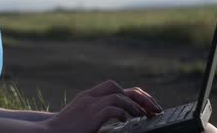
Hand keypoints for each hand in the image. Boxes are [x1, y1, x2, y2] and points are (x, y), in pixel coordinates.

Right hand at [40, 80, 159, 132]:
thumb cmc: (63, 131)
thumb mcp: (81, 119)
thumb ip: (95, 115)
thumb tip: (119, 118)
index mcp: (87, 97)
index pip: (114, 87)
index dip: (132, 95)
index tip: (146, 106)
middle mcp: (89, 97)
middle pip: (118, 87)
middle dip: (139, 97)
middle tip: (154, 109)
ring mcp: (89, 105)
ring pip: (118, 95)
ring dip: (134, 106)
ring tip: (142, 116)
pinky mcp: (90, 115)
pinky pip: (112, 109)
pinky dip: (123, 113)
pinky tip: (126, 121)